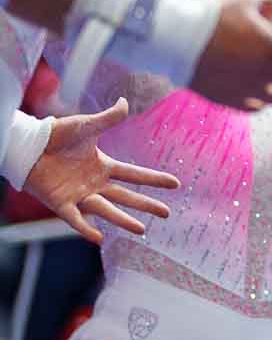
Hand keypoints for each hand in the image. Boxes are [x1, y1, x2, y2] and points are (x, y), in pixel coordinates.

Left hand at [22, 99, 180, 244]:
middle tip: (167, 213)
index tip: (175, 184)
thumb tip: (124, 102)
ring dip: (123, 220)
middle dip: (146, 205)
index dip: (154, 179)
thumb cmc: (57, 134)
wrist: (29, 145)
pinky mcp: (60, 203)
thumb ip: (107, 118)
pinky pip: (75, 218)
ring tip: (141, 230)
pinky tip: (98, 237)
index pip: (135, 174)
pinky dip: (86, 228)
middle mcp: (95, 183)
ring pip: (106, 210)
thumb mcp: (86, 125)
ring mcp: (79, 195)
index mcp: (103, 166)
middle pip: (126, 196)